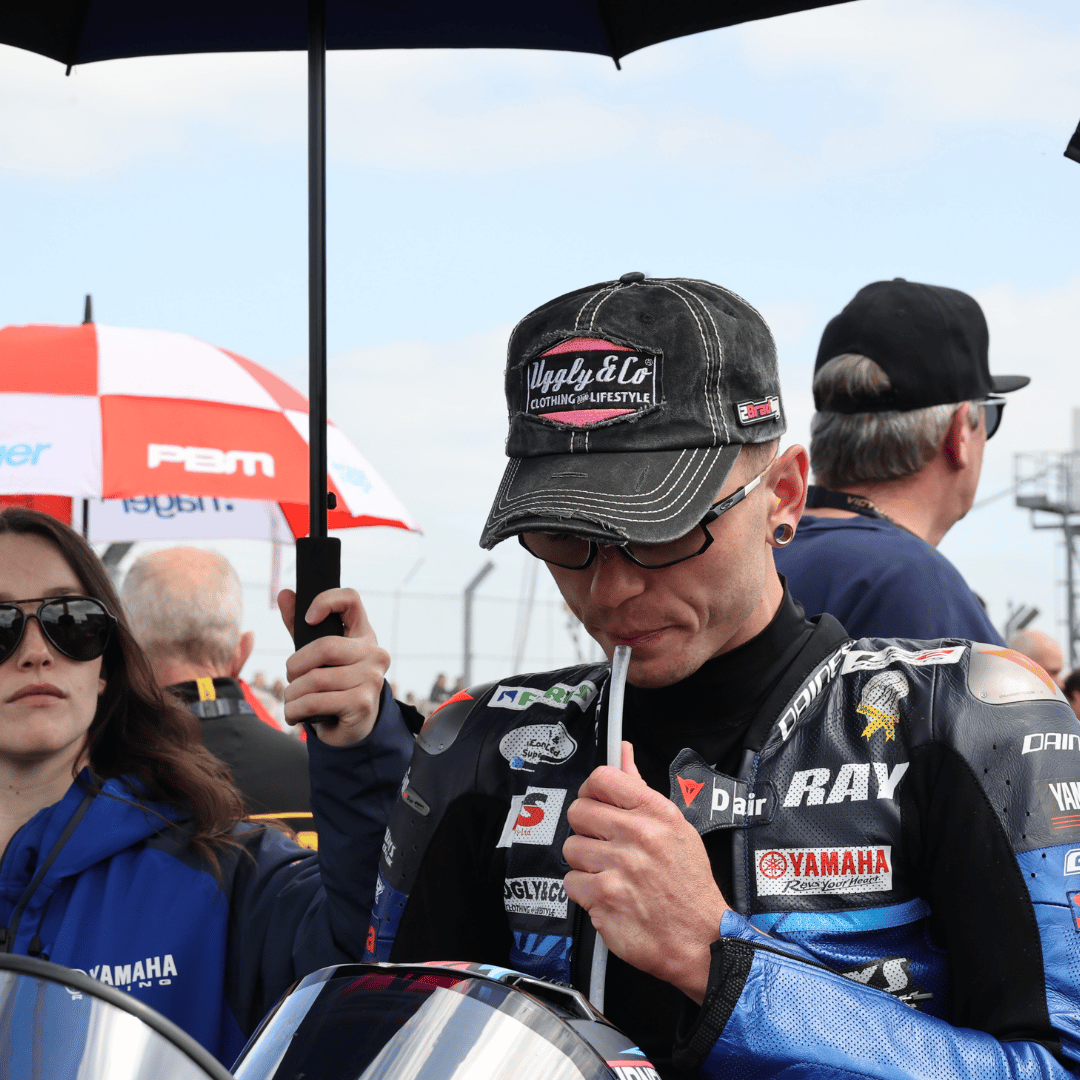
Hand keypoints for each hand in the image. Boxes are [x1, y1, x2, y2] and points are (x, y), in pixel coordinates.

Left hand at [278, 587, 389, 746]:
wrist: (350, 728)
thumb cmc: (332, 687)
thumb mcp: (316, 655)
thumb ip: (300, 627)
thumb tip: (285, 593)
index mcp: (363, 635)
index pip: (351, 599)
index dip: (326, 601)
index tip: (309, 618)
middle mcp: (374, 653)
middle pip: (324, 646)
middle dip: (295, 665)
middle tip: (291, 678)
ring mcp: (372, 678)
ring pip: (315, 678)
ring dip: (292, 693)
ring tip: (292, 700)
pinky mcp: (362, 703)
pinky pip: (316, 701)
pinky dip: (296, 710)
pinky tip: (295, 714)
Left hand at [562, 743, 727, 1003]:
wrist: (702, 939)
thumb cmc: (688, 885)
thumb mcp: (676, 827)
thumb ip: (640, 788)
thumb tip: (622, 751)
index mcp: (656, 813)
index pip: (602, 779)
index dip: (591, 791)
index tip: (595, 804)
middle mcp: (638, 835)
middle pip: (578, 812)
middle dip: (586, 830)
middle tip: (604, 845)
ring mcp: (620, 867)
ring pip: (571, 848)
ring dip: (585, 863)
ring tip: (610, 873)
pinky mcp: (604, 897)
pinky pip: (571, 882)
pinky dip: (585, 892)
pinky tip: (607, 895)